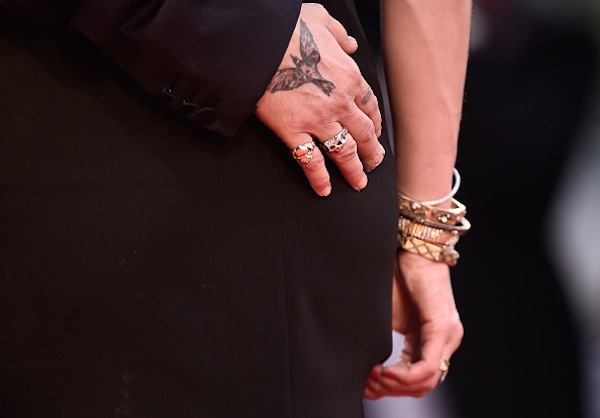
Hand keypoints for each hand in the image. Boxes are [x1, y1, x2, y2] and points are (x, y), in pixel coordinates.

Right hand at [255, 3, 384, 195]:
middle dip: (372, 153)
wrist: (258, 44)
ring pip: (344, 152)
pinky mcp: (293, 131)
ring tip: (358, 183)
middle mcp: (339, 102)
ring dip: (354, 170)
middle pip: (364, 134)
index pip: (370, 107)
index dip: (375, 124)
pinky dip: (319, 179)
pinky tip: (323, 190)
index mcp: (349, 76)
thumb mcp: (322, 19)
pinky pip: (310, 161)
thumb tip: (350, 42)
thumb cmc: (287, 30)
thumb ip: (340, 33)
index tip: (375, 134)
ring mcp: (318, 120)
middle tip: (374, 164)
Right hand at [363, 251, 463, 398]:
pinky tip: (385, 370)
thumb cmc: (398, 276)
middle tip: (367, 383)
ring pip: (427, 381)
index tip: (367, 384)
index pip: (418, 380)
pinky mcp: (442, 328)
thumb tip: (365, 369)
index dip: (391, 389)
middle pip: (423, 386)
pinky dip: (406, 375)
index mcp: (431, 341)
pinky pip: (428, 367)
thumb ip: (383, 343)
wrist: (413, 247)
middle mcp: (445, 342)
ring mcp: (448, 336)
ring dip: (397, 386)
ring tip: (374, 375)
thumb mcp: (386, 317)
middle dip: (392, 391)